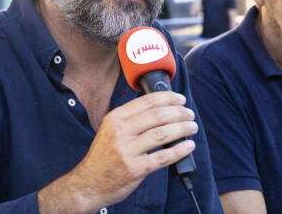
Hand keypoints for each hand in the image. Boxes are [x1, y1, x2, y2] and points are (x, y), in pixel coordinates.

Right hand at [37, 91, 197, 213]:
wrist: (89, 183)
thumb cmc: (104, 156)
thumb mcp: (110, 130)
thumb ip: (130, 119)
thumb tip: (160, 109)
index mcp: (115, 118)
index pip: (146, 102)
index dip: (168, 98)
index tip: (180, 99)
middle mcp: (120, 131)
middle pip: (157, 116)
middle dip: (178, 113)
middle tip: (189, 114)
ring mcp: (126, 150)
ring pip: (162, 134)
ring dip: (182, 129)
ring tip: (192, 128)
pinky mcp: (134, 169)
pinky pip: (162, 157)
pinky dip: (179, 150)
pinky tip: (188, 146)